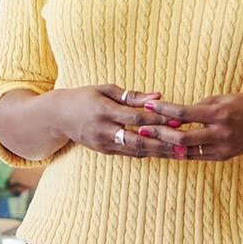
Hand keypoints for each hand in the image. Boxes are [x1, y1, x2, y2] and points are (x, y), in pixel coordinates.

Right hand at [42, 85, 186, 158]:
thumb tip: (159, 95)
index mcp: (104, 111)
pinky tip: (165, 154)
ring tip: (181, 153)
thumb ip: (133, 95)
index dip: (158, 119)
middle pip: (138, 139)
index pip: (136, 117)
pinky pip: (130, 154)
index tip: (178, 119)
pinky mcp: (105, 151)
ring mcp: (104, 143)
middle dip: (162, 142)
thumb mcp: (106, 90)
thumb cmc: (85, 97)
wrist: (58, 117)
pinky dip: (148, 153)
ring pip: (136, 150)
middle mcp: (103, 130)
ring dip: (160, 152)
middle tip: (184, 144)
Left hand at [138, 93, 242, 160]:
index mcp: (220, 113)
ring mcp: (223, 147)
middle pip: (182, 137)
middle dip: (160, 134)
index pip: (185, 113)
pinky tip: (167, 148)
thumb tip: (175, 115)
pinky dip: (181, 152)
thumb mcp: (221, 98)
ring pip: (187, 151)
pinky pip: (197, 156)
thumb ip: (199, 107)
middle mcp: (221, 132)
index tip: (148, 106)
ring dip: (166, 147)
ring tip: (150, 142)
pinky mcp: (224, 157)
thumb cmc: (242, 104)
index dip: (164, 110)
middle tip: (142, 130)